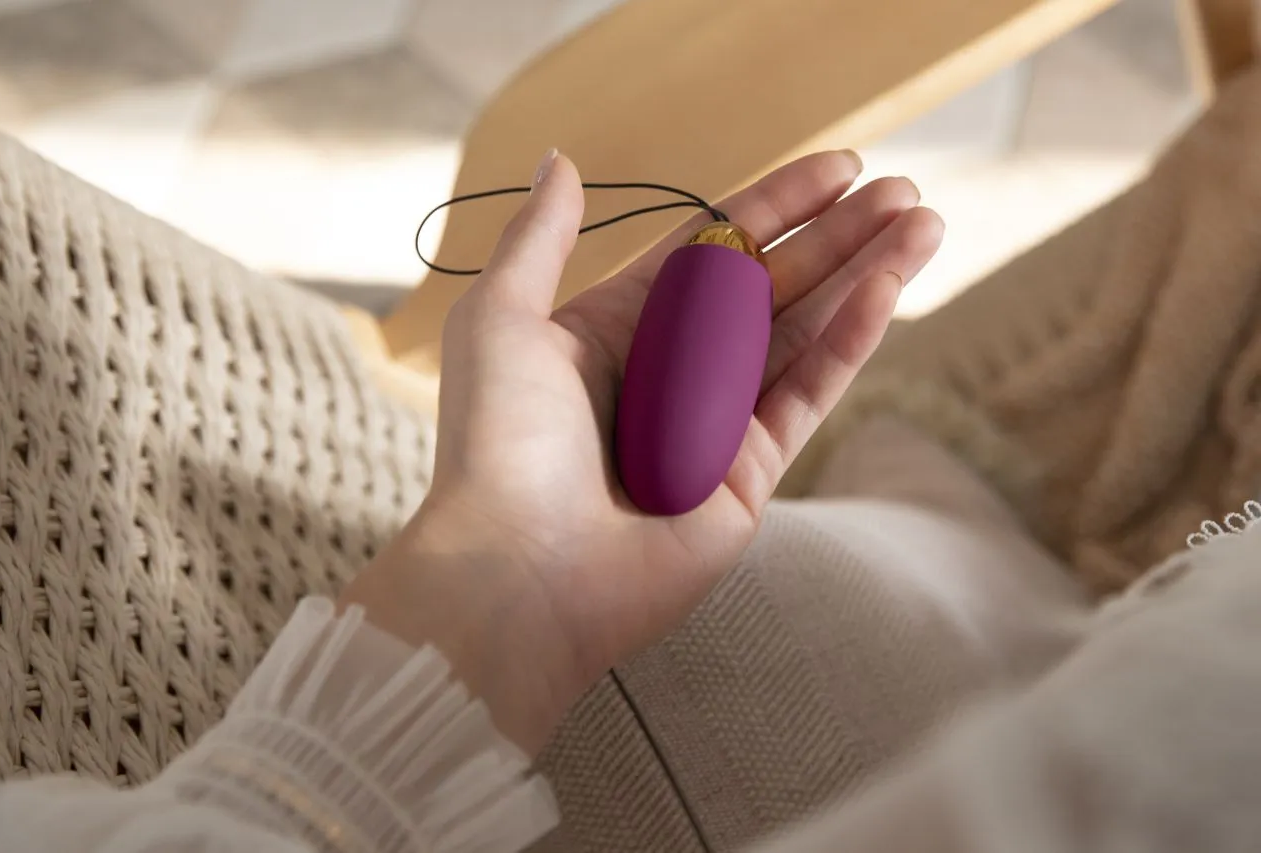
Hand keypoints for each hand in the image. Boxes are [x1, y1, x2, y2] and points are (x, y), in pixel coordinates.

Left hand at [342, 149, 943, 750]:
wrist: (517, 572)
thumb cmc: (497, 443)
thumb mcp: (502, 318)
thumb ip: (541, 237)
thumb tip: (562, 160)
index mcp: (615, 328)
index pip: (711, 247)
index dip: (776, 204)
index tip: (839, 167)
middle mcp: (672, 371)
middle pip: (771, 285)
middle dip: (837, 236)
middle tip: (903, 191)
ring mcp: (715, 424)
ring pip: (804, 334)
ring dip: (864, 277)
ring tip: (924, 224)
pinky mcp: (749, 476)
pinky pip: (807, 394)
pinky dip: (850, 341)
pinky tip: (888, 289)